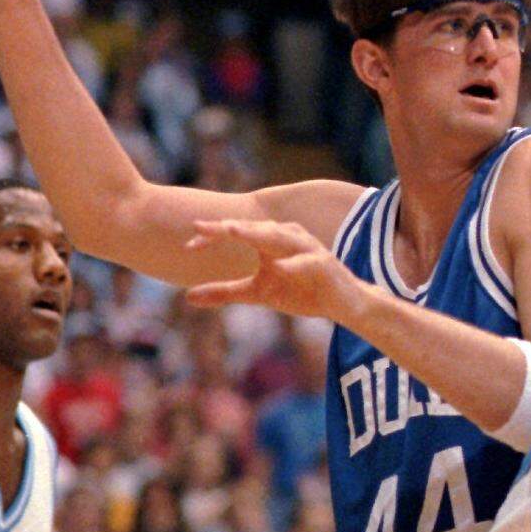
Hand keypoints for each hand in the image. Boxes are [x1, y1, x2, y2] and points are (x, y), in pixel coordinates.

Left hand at [184, 218, 366, 321]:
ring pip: (279, 237)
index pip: (237, 233)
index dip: (213, 237)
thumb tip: (188, 296)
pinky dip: (293, 264)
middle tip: (202, 227)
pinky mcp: (323, 265)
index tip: (188, 245)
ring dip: (257, 234)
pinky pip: (306, 263)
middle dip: (229, 228)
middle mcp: (286, 238)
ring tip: (233, 231)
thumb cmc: (300, 292)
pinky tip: (278, 268)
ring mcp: (306, 249)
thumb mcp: (258, 293)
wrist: (343, 304)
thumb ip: (225, 292)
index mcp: (268, 241)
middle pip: (253, 229)